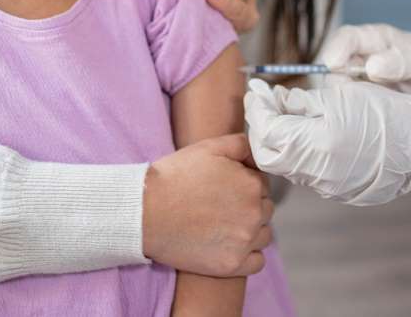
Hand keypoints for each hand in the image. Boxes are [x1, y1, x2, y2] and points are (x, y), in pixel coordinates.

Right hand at [142, 135, 272, 276]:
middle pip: (265, 209)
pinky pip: (257, 262)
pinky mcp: (232, 265)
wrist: (145, 212)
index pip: (262, 184)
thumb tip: (258, 154)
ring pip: (263, 235)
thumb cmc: (175, 176)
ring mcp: (244, 242)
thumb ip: (242, 145)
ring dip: (251, 230)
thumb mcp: (209, 147)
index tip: (225, 189)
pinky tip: (230, 246)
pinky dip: (248, 255)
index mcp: (252, 185)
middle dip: (249, 206)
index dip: (244, 184)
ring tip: (225, 226)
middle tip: (222, 207)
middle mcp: (254, 214)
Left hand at [244, 79, 410, 206]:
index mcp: (317, 145)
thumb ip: (303, 102)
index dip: (256, 108)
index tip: (256, 89)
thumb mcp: (343, 98)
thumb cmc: (389, 116)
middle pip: (267, 153)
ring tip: (282, 111)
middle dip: (260, 125)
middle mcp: (316, 172)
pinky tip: (302, 130)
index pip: (267, 130)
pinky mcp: (334, 189)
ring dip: (275, 137)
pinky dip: (293, 149)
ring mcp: (325, 185)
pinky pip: (302, 170)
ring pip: (283, 163)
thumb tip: (275, 100)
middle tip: (264, 100)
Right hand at [319, 24, 410, 136]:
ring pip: (344, 97)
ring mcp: (373, 90)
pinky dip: (354, 123)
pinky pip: (358, 117)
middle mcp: (370, 63)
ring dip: (343, 107)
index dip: (334, 51)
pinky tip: (360, 132)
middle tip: (345, 102)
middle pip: (337, 71)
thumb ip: (403, 59)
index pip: (347, 40)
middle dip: (335, 85)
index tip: (331, 67)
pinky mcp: (378, 114)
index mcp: (381, 41)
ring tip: (352, 120)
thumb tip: (371, 65)